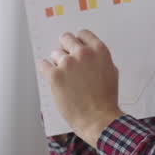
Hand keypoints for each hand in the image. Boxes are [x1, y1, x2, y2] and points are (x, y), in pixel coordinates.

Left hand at [37, 30, 123, 145]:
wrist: (98, 119)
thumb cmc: (106, 100)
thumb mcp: (111, 72)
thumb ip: (99, 58)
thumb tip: (87, 52)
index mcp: (99, 51)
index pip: (83, 34)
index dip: (78, 42)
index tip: (75, 48)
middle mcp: (83, 53)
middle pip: (66, 39)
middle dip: (65, 49)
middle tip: (66, 61)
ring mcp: (68, 63)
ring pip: (55, 53)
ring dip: (57, 63)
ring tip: (65, 79)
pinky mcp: (55, 75)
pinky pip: (43, 65)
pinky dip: (46, 71)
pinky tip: (53, 79)